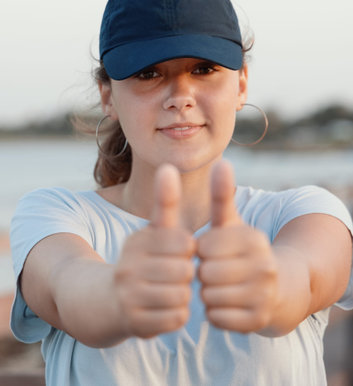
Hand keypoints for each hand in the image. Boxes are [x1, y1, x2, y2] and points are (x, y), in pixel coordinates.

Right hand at [114, 164, 195, 338]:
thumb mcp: (154, 230)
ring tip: (171, 290)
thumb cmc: (144, 260)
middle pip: (185, 270)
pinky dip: (177, 314)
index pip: (184, 242)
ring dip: (183, 294)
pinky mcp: (135, 322)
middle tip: (176, 275)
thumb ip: (166, 200)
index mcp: (136, 240)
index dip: (188, 249)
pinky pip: (177, 318)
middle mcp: (128, 266)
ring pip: (182, 295)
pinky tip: (166, 308)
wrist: (109, 300)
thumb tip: (169, 165)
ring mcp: (129, 295)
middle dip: (186, 273)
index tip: (179, 252)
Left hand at [197, 161, 278, 332]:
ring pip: (209, 297)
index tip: (209, 251)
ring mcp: (263, 295)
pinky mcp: (257, 321)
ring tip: (218, 285)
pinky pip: (216, 318)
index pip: (204, 246)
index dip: (200, 250)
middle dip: (203, 272)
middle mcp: (264, 266)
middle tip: (212, 270)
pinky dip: (214, 312)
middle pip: (206, 273)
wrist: (276, 287)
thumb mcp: (231, 222)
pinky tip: (224, 302)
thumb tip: (222, 161)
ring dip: (207, 292)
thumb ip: (222, 195)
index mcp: (254, 238)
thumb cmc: (241, 250)